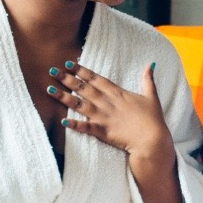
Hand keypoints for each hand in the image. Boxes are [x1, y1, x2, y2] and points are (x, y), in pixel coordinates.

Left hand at [47, 61, 174, 169]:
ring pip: (80, 105)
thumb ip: (148, 80)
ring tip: (49, 90)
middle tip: (52, 70)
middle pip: (84, 89)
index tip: (69, 63)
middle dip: (67, 79)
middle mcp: (108, 103)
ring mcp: (104, 117)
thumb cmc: (153, 119)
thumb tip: (151, 64)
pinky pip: (86, 127)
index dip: (82, 70)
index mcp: (118, 93)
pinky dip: (74, 124)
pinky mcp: (103, 132)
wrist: (152, 140)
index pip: (96, 79)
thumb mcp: (151, 96)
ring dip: (64, 97)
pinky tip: (62, 120)